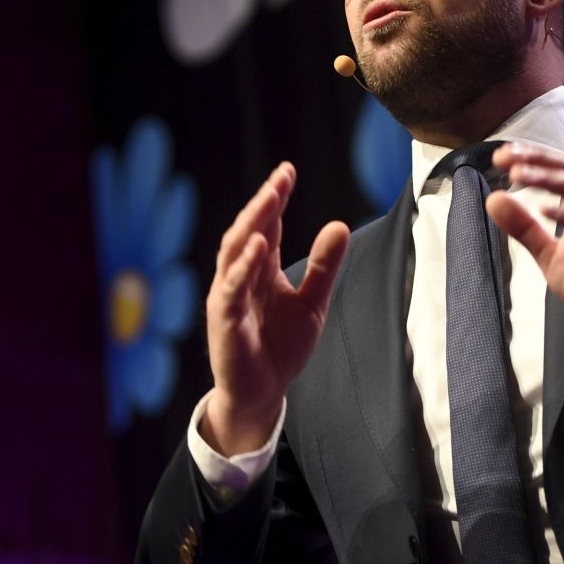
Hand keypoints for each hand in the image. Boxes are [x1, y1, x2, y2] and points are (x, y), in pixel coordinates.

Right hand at [202, 163, 349, 455]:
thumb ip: (323, 267)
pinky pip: (230, 291)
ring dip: (250, 226)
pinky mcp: (224, 322)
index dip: (275, 198)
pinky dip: (242, 268)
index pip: (266, 225)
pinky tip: (257, 248)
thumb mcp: (313, 303)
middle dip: (263, 203)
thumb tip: (339, 225)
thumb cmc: (281, 346)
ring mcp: (228, 298)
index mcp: (259, 269)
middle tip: (280, 177)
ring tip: (269, 200)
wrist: (263, 392)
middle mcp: (239, 277)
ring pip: (234, 253)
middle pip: (248, 231)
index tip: (288, 170)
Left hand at [486, 144, 563, 378]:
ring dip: (552, 179)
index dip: (534, 158)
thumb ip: (525, 230)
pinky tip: (544, 211)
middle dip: (540, 160)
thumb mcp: (549, 257)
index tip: (501, 155)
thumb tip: (495, 199)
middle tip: (507, 158)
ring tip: (520, 176)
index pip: (563, 170)